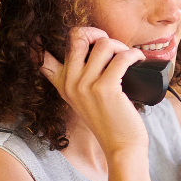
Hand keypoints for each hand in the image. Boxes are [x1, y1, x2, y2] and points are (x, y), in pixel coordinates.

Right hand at [40, 27, 148, 154]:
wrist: (121, 146)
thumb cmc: (109, 121)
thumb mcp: (82, 100)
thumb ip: (75, 81)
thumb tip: (86, 53)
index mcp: (62, 84)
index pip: (42, 56)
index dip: (48, 40)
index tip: (64, 37)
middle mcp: (70, 83)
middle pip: (77, 36)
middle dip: (98, 33)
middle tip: (112, 46)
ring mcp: (86, 85)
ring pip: (103, 44)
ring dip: (120, 46)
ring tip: (128, 57)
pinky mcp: (106, 88)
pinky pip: (121, 58)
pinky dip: (134, 54)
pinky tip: (138, 59)